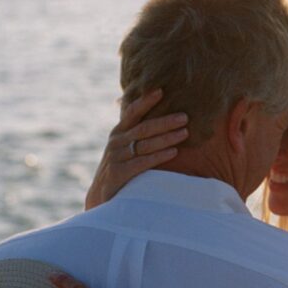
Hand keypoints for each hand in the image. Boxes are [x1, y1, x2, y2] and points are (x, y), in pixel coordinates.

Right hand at [85, 90, 188, 209]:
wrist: (102, 195)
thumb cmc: (120, 169)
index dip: (145, 101)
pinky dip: (159, 156)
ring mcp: (117, 157)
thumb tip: (159, 121)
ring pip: (145, 144)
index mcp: (118, 133)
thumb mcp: (124, 149)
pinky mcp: (120, 173)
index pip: (132, 112)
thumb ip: (136, 135)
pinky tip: (174, 152)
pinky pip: (143, 162)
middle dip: (165, 122)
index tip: (161, 91)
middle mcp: (116, 142)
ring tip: (185, 133)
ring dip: (167, 138)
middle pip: (144, 128)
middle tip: (185, 117)